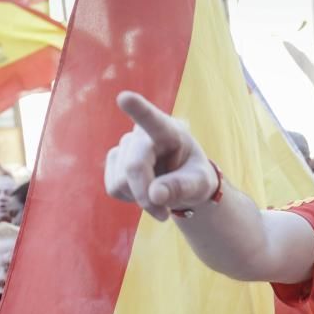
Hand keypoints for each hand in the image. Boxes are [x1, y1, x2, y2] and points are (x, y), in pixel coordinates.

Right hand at [104, 91, 216, 220]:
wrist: (184, 183)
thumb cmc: (196, 178)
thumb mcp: (200, 184)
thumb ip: (181, 187)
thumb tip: (154, 195)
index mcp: (169, 131)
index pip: (153, 119)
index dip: (138, 109)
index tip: (124, 98)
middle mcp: (142, 133)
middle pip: (133, 167)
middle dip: (145, 197)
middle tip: (164, 215)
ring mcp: (125, 145)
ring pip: (121, 182)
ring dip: (140, 199)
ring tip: (159, 194)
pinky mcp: (114, 160)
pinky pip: (114, 188)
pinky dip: (130, 198)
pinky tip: (144, 190)